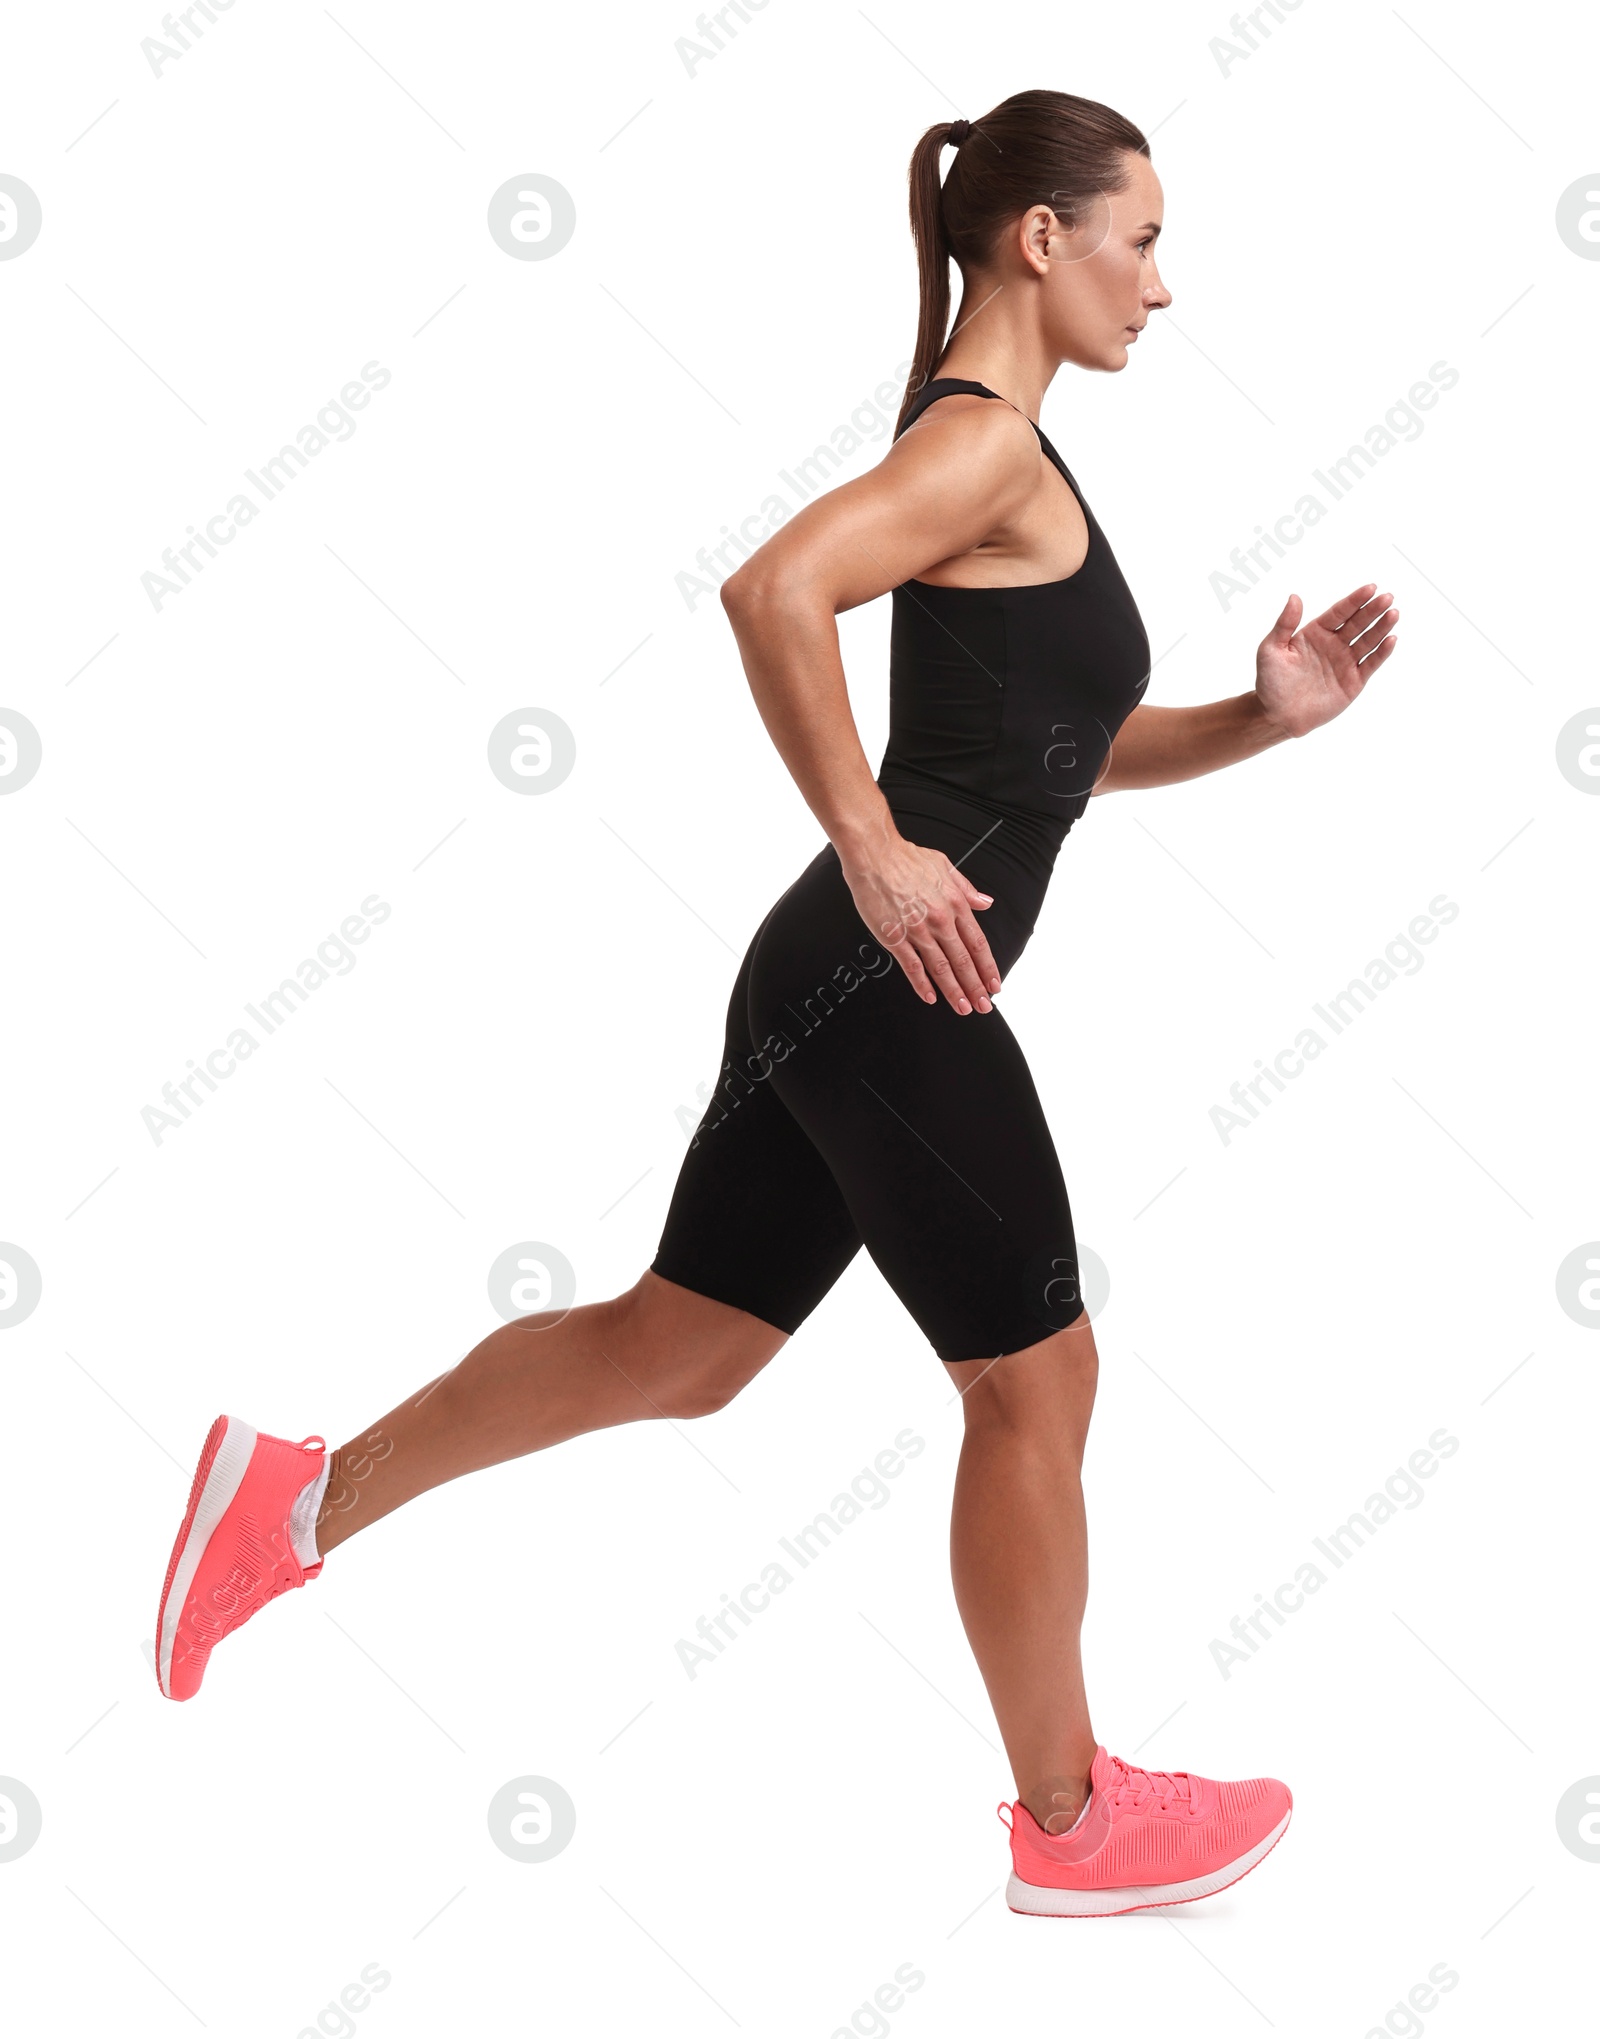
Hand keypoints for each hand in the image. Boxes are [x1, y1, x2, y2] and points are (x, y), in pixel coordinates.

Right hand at [839, 833, 1001, 1013]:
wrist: (875, 854)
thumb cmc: (906, 857)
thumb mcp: (945, 866)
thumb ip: (966, 888)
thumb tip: (986, 902)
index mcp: (955, 903)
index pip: (977, 943)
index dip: (988, 967)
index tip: (994, 984)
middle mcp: (941, 920)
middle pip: (963, 961)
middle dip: (976, 987)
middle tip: (984, 1006)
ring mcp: (918, 930)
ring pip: (941, 968)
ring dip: (954, 991)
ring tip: (963, 1008)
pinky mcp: (894, 937)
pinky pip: (912, 966)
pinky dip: (922, 984)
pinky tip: (930, 997)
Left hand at [1255, 582, 1398, 738]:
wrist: (1277, 716)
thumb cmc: (1270, 683)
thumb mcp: (1270, 650)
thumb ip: (1284, 624)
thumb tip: (1294, 597)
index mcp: (1315, 633)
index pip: (1339, 612)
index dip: (1355, 600)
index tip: (1370, 588)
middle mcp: (1333, 645)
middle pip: (1357, 623)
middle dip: (1373, 610)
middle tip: (1387, 598)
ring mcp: (1344, 662)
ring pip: (1367, 640)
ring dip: (1381, 627)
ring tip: (1393, 614)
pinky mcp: (1353, 681)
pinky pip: (1370, 664)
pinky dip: (1381, 653)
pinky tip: (1391, 639)